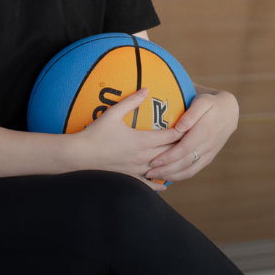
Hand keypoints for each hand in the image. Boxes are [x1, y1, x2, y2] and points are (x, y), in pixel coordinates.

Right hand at [69, 88, 183, 190]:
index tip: (192, 125)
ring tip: (183, 161)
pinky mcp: (129, 177)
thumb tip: (146, 89)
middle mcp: (144, 156)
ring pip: (163, 169)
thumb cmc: (95, 133)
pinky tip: (165, 185)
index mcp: (143, 140)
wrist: (79, 155)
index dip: (184, 130)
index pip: (171, 135)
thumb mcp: (112, 114)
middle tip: (195, 140)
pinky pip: (148, 183)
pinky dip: (158, 184)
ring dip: (173, 164)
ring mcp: (138, 169)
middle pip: (171, 151)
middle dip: (183, 146)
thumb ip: (131, 101)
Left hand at [145, 87, 239, 182]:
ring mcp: (209, 153)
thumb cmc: (211, 104)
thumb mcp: (203, 102)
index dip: (168, 157)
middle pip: (185, 162)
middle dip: (166, 169)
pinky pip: (195, 170)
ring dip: (172, 175)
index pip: (184, 149)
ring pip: (190, 169)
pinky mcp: (209, 158)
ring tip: (154, 177)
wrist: (230, 112)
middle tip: (147, 173)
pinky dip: (181, 176)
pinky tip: (168, 177)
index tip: (153, 161)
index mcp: (204, 132)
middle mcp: (207, 146)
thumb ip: (192, 114)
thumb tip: (179, 128)